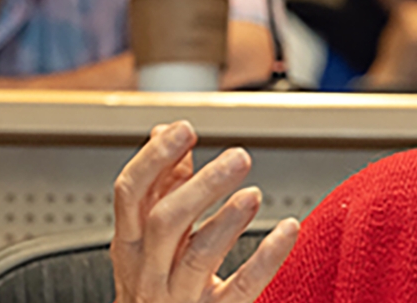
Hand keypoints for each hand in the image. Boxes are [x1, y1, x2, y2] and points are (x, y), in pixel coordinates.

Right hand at [112, 121, 298, 302]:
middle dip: (201, 185)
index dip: (154, 158)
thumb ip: (160, 188)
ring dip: (228, 221)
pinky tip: (287, 231)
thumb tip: (164, 134)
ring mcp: (178, 297)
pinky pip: (240, 289)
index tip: (184, 129)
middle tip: (238, 157)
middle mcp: (148, 270)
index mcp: (130, 244)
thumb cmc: (153, 291)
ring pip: (198, 256)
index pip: (130, 192)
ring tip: (254, 194)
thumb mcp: (146, 241)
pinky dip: (265, 259)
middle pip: (165, 221)